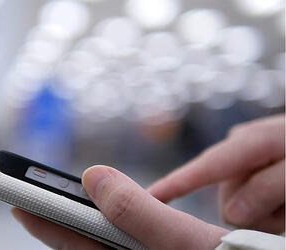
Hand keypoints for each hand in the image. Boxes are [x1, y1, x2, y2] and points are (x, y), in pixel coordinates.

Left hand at [12, 166, 227, 249]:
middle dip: (54, 216)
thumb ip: (137, 212)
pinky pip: (117, 235)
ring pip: (98, 237)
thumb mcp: (180, 240)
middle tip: (30, 195)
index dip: (42, 222)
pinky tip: (101, 209)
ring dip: (79, 215)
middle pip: (80, 240)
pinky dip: (106, 219)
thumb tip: (94, 177)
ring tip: (60, 198)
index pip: (72, 244)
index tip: (16, 201)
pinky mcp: (149, 248)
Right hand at [148, 115, 284, 233]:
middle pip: (225, 196)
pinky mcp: (252, 169)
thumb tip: (231, 211)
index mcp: (252, 140)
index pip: (207, 166)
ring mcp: (246, 158)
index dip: (176, 184)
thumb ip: (269, 186)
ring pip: (237, 204)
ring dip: (266, 212)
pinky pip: (247, 201)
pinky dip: (268, 208)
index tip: (149, 197)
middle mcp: (241, 146)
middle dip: (255, 211)